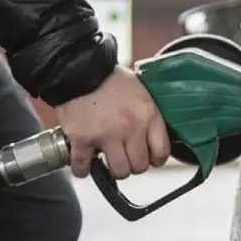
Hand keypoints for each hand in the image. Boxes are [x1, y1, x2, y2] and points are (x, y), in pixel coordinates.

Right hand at [55, 66, 170, 177]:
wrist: (78, 69)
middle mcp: (131, 127)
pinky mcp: (82, 139)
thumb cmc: (108, 78)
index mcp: (148, 114)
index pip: (162, 152)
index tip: (149, 158)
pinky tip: (84, 164)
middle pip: (140, 166)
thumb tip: (153, 136)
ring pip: (119, 171)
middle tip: (125, 157)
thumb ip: (148, 114)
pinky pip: (84, 166)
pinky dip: (82, 169)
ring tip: (107, 160)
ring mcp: (106, 135)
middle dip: (133, 164)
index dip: (156, 159)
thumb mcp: (140, 91)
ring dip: (113, 169)